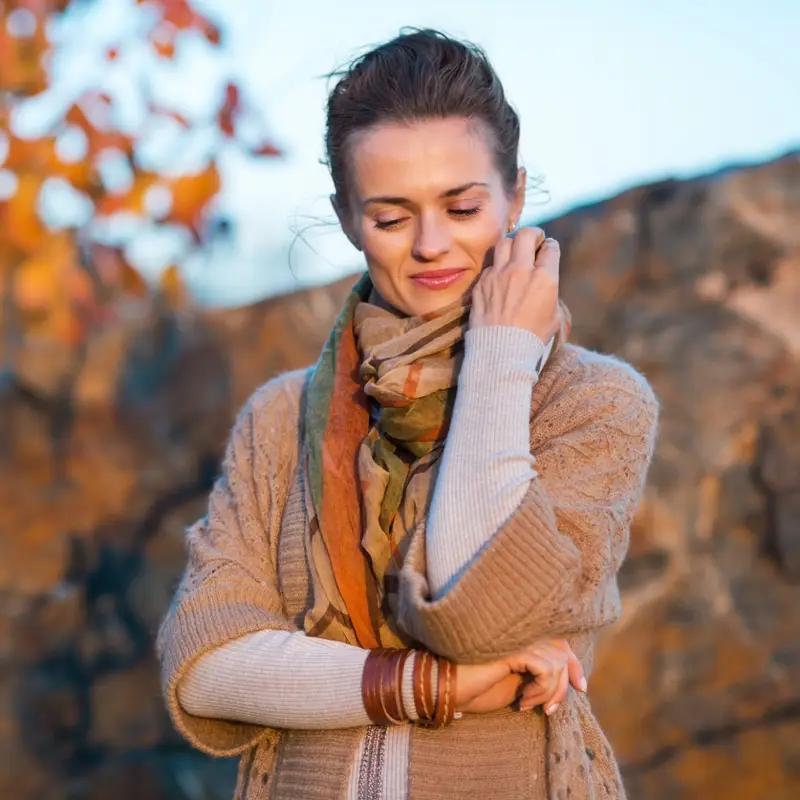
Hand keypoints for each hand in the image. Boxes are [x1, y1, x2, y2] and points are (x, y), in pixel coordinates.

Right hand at [455, 639, 584, 714]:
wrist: (448, 690)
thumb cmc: (477, 687)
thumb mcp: (516, 683)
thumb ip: (537, 674)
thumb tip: (568, 681)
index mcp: (521, 638)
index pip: (559, 641)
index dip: (574, 663)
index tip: (581, 687)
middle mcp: (520, 633)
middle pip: (562, 650)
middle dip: (564, 683)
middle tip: (551, 709)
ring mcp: (515, 638)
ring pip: (556, 662)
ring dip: (550, 692)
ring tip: (531, 705)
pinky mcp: (511, 649)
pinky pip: (545, 668)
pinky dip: (542, 689)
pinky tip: (523, 701)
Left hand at [471, 226, 560, 342]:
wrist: (500, 351)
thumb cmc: (531, 339)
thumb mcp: (554, 317)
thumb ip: (550, 293)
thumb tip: (546, 283)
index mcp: (545, 278)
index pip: (551, 247)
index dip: (550, 248)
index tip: (548, 251)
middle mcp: (521, 270)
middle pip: (526, 234)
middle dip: (533, 234)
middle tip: (533, 242)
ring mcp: (499, 274)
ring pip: (504, 242)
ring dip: (512, 244)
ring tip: (514, 253)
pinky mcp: (482, 282)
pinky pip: (490, 264)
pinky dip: (497, 266)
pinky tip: (499, 276)